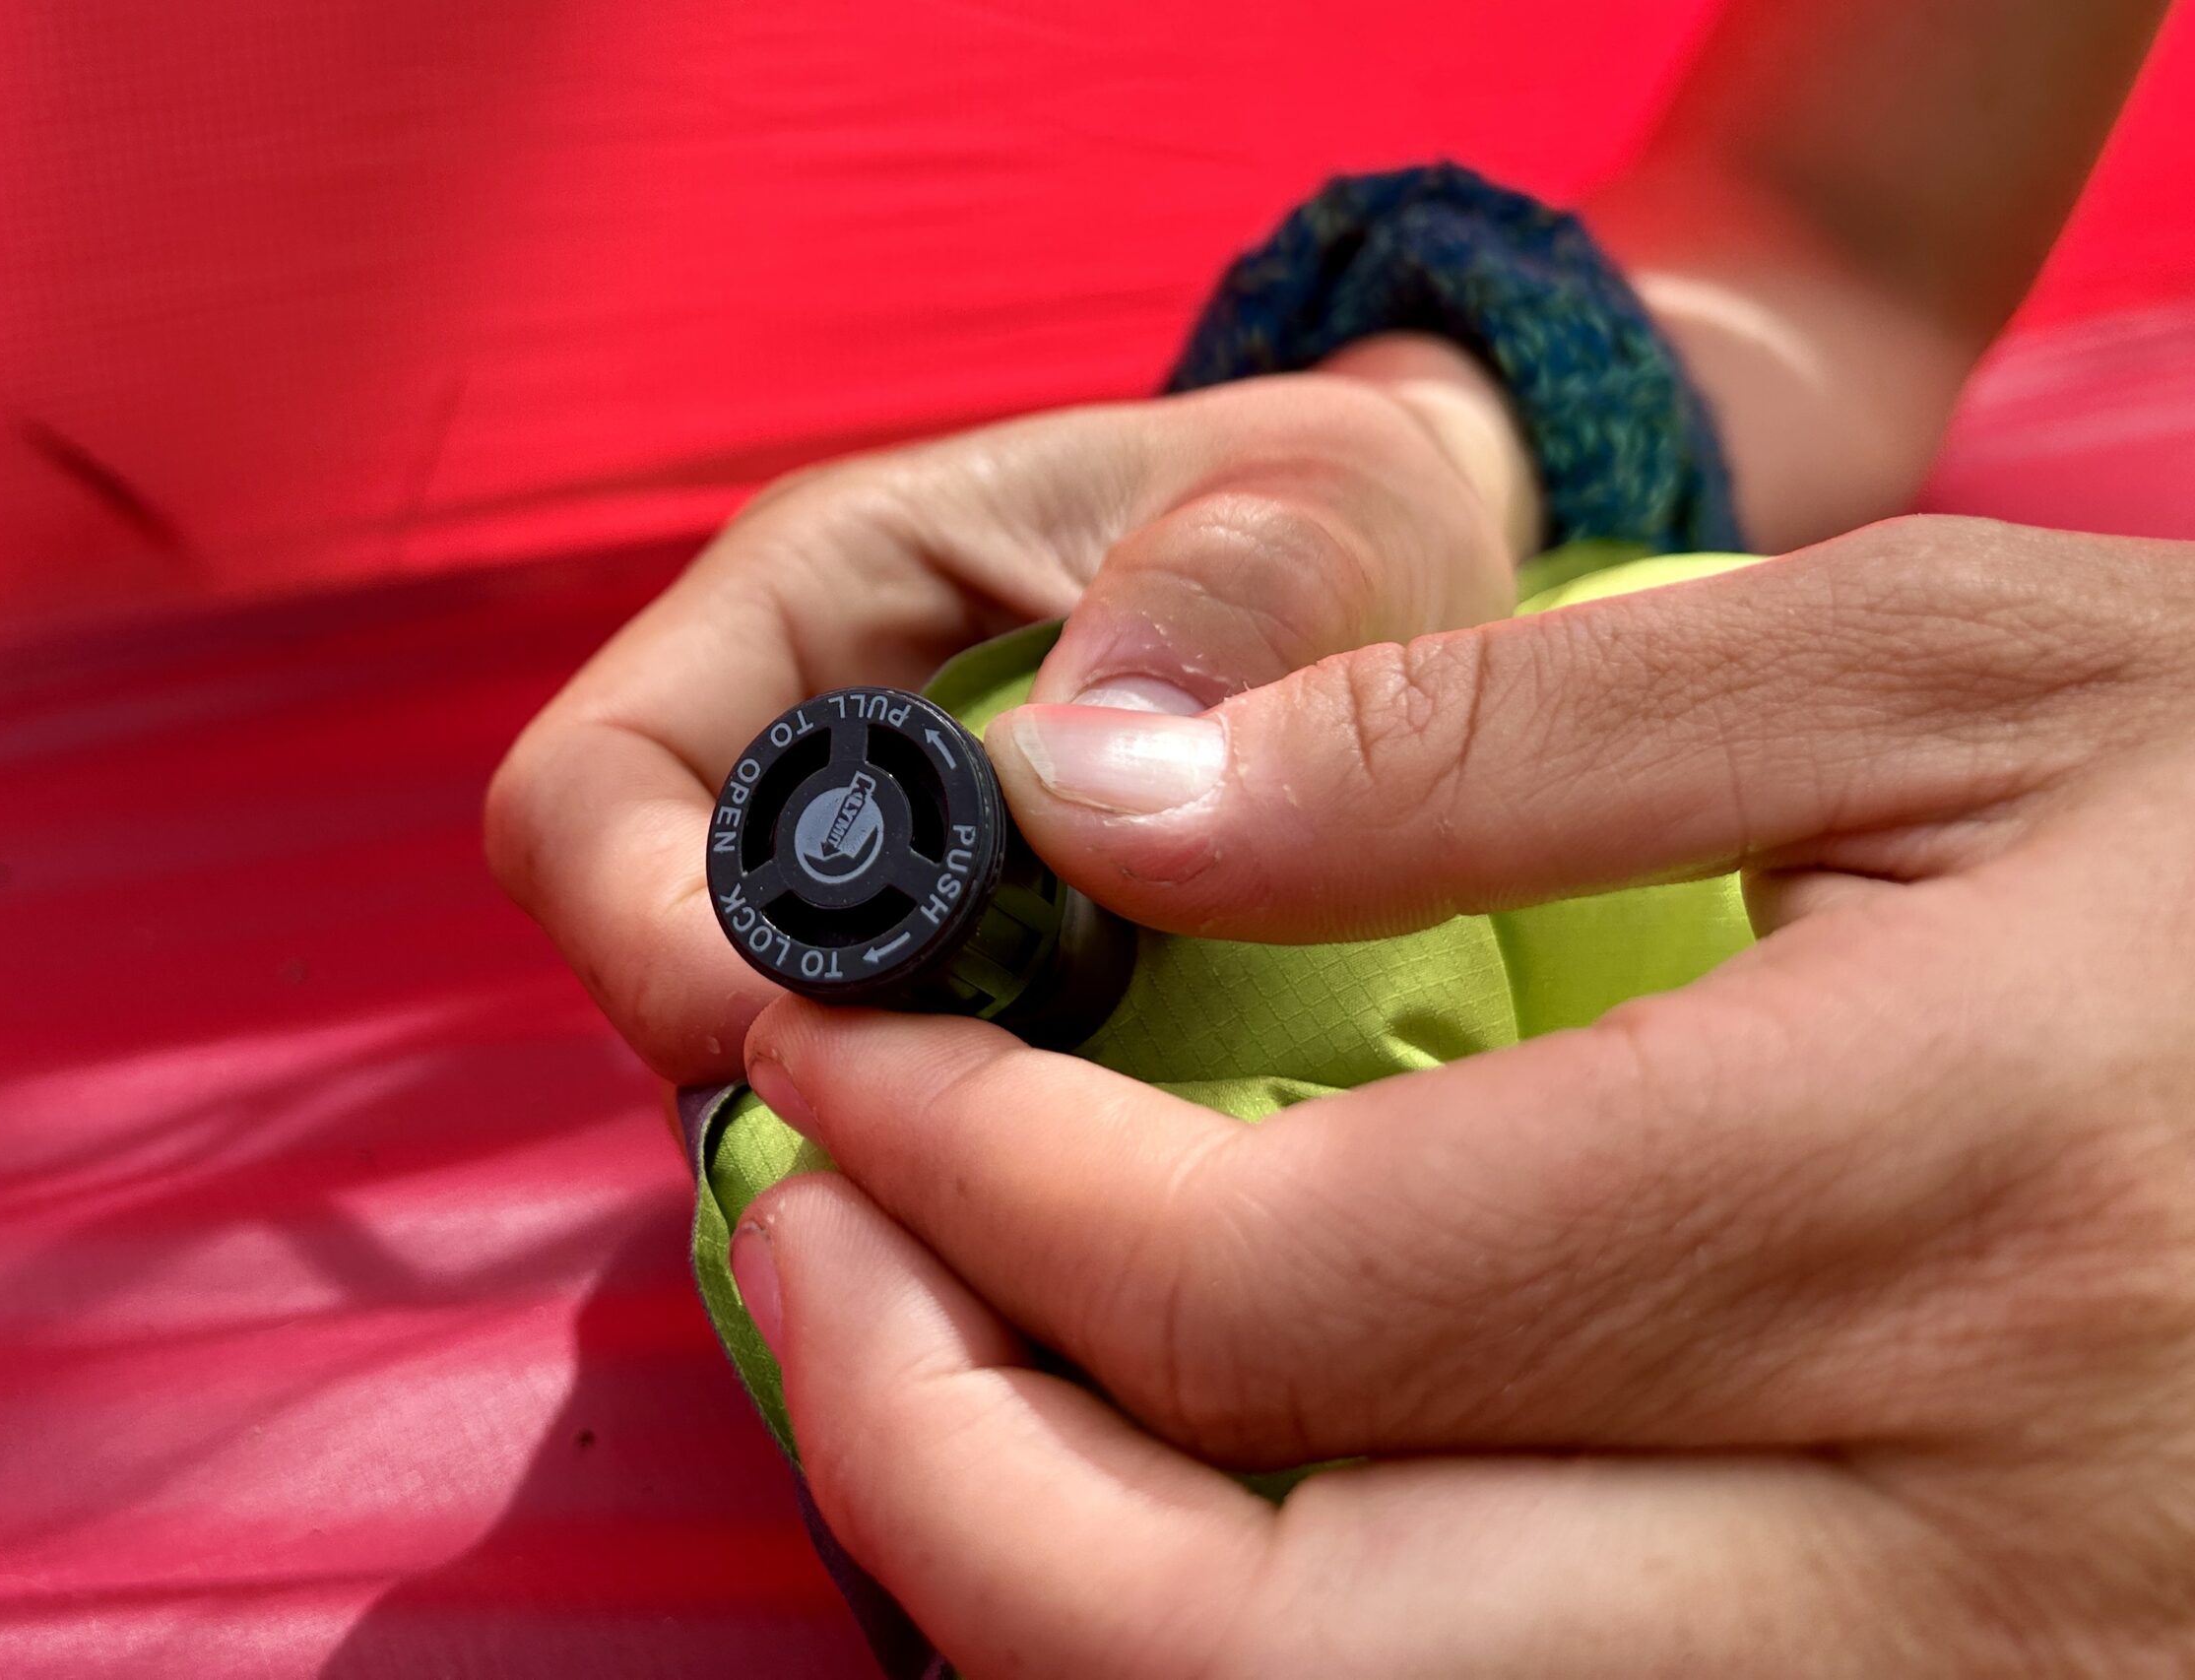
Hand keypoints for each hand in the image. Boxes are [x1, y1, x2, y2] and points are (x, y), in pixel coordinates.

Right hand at [488, 339, 1530, 1083]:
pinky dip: (954, 1170)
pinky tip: (1086, 1188)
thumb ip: (1226, 603)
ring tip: (1057, 1167)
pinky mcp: (937, 996)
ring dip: (872, 1144)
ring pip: (756, 1072)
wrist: (1403, 591)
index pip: (584, 800)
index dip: (660, 947)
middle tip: (974, 1148)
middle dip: (774, 1080)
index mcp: (809, 601)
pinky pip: (876, 1118)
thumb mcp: (1325, 512)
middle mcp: (791, 754)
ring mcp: (855, 891)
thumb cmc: (1338, 523)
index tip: (833, 1051)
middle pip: (644, 973)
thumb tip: (1074, 777)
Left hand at [735, 516, 2194, 1674]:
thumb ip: (1497, 735)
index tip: (831, 1048)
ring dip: (1048, 1582)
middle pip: (1253, 1654)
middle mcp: (1936, 1574)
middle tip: (804, 1233)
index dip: (968, 1180)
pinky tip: (1179, 1461)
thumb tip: (1101, 802)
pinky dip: (1249, 1634)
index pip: (1271, 1299)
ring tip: (928, 1340)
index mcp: (1930, 1215)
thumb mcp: (1941, 674)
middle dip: (928, 1456)